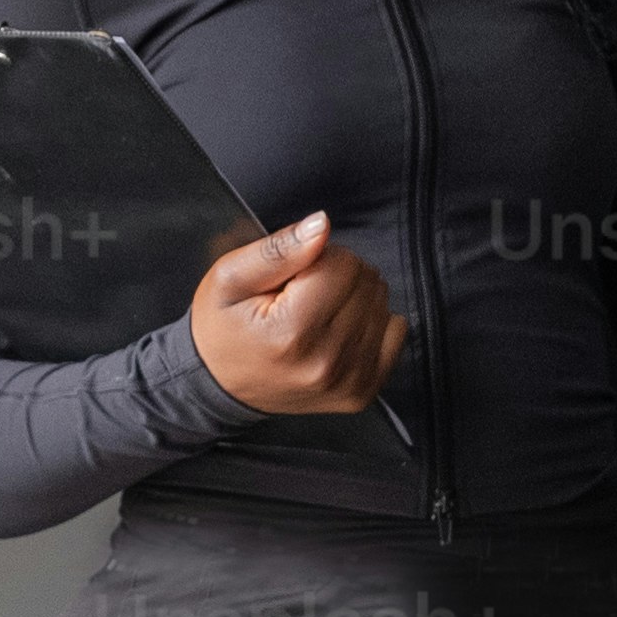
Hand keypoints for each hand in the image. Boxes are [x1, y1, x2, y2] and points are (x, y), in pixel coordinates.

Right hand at [189, 209, 404, 418]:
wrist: (220, 384)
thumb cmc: (222, 328)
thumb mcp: (230, 277)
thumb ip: (278, 249)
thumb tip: (321, 225)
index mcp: (292, 331)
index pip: (343, 263)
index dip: (319, 257)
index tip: (294, 278)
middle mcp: (327, 361)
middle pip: (367, 281)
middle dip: (338, 276)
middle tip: (302, 297)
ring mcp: (349, 381)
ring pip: (382, 303)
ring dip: (354, 299)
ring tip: (316, 315)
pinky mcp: (363, 392)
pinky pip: (396, 332)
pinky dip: (373, 322)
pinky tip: (340, 329)